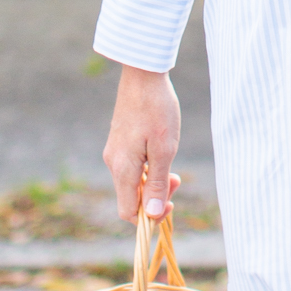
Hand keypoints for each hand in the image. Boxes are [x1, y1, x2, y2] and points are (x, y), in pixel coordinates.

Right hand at [104, 65, 180, 220]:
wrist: (143, 74)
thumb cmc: (157, 109)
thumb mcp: (164, 149)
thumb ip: (157, 183)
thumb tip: (151, 215)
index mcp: (122, 168)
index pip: (127, 211)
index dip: (148, 216)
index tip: (170, 203)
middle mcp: (113, 162)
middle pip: (131, 197)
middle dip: (154, 196)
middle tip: (177, 180)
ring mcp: (114, 151)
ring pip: (132, 181)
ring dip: (152, 181)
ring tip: (172, 166)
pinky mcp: (119, 141)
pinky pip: (131, 166)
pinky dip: (147, 168)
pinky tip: (161, 153)